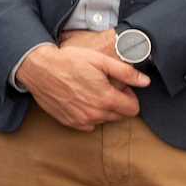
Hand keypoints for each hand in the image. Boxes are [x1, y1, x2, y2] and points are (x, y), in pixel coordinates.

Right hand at [11, 34, 146, 130]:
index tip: (119, 86)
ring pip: (104, 120)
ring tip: (90, 91)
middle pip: (119, 116)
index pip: (133, 109)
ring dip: (103, 108)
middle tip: (104, 86)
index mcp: (106, 99)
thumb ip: (125, 72)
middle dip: (117, 102)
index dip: (129, 96)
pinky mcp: (70, 122)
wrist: (40, 69)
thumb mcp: (100, 61)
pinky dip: (88, 115)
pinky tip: (80, 100)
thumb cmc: (69, 62)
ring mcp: (82, 120)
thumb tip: (145, 82)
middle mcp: (96, 114)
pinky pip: (88, 124)